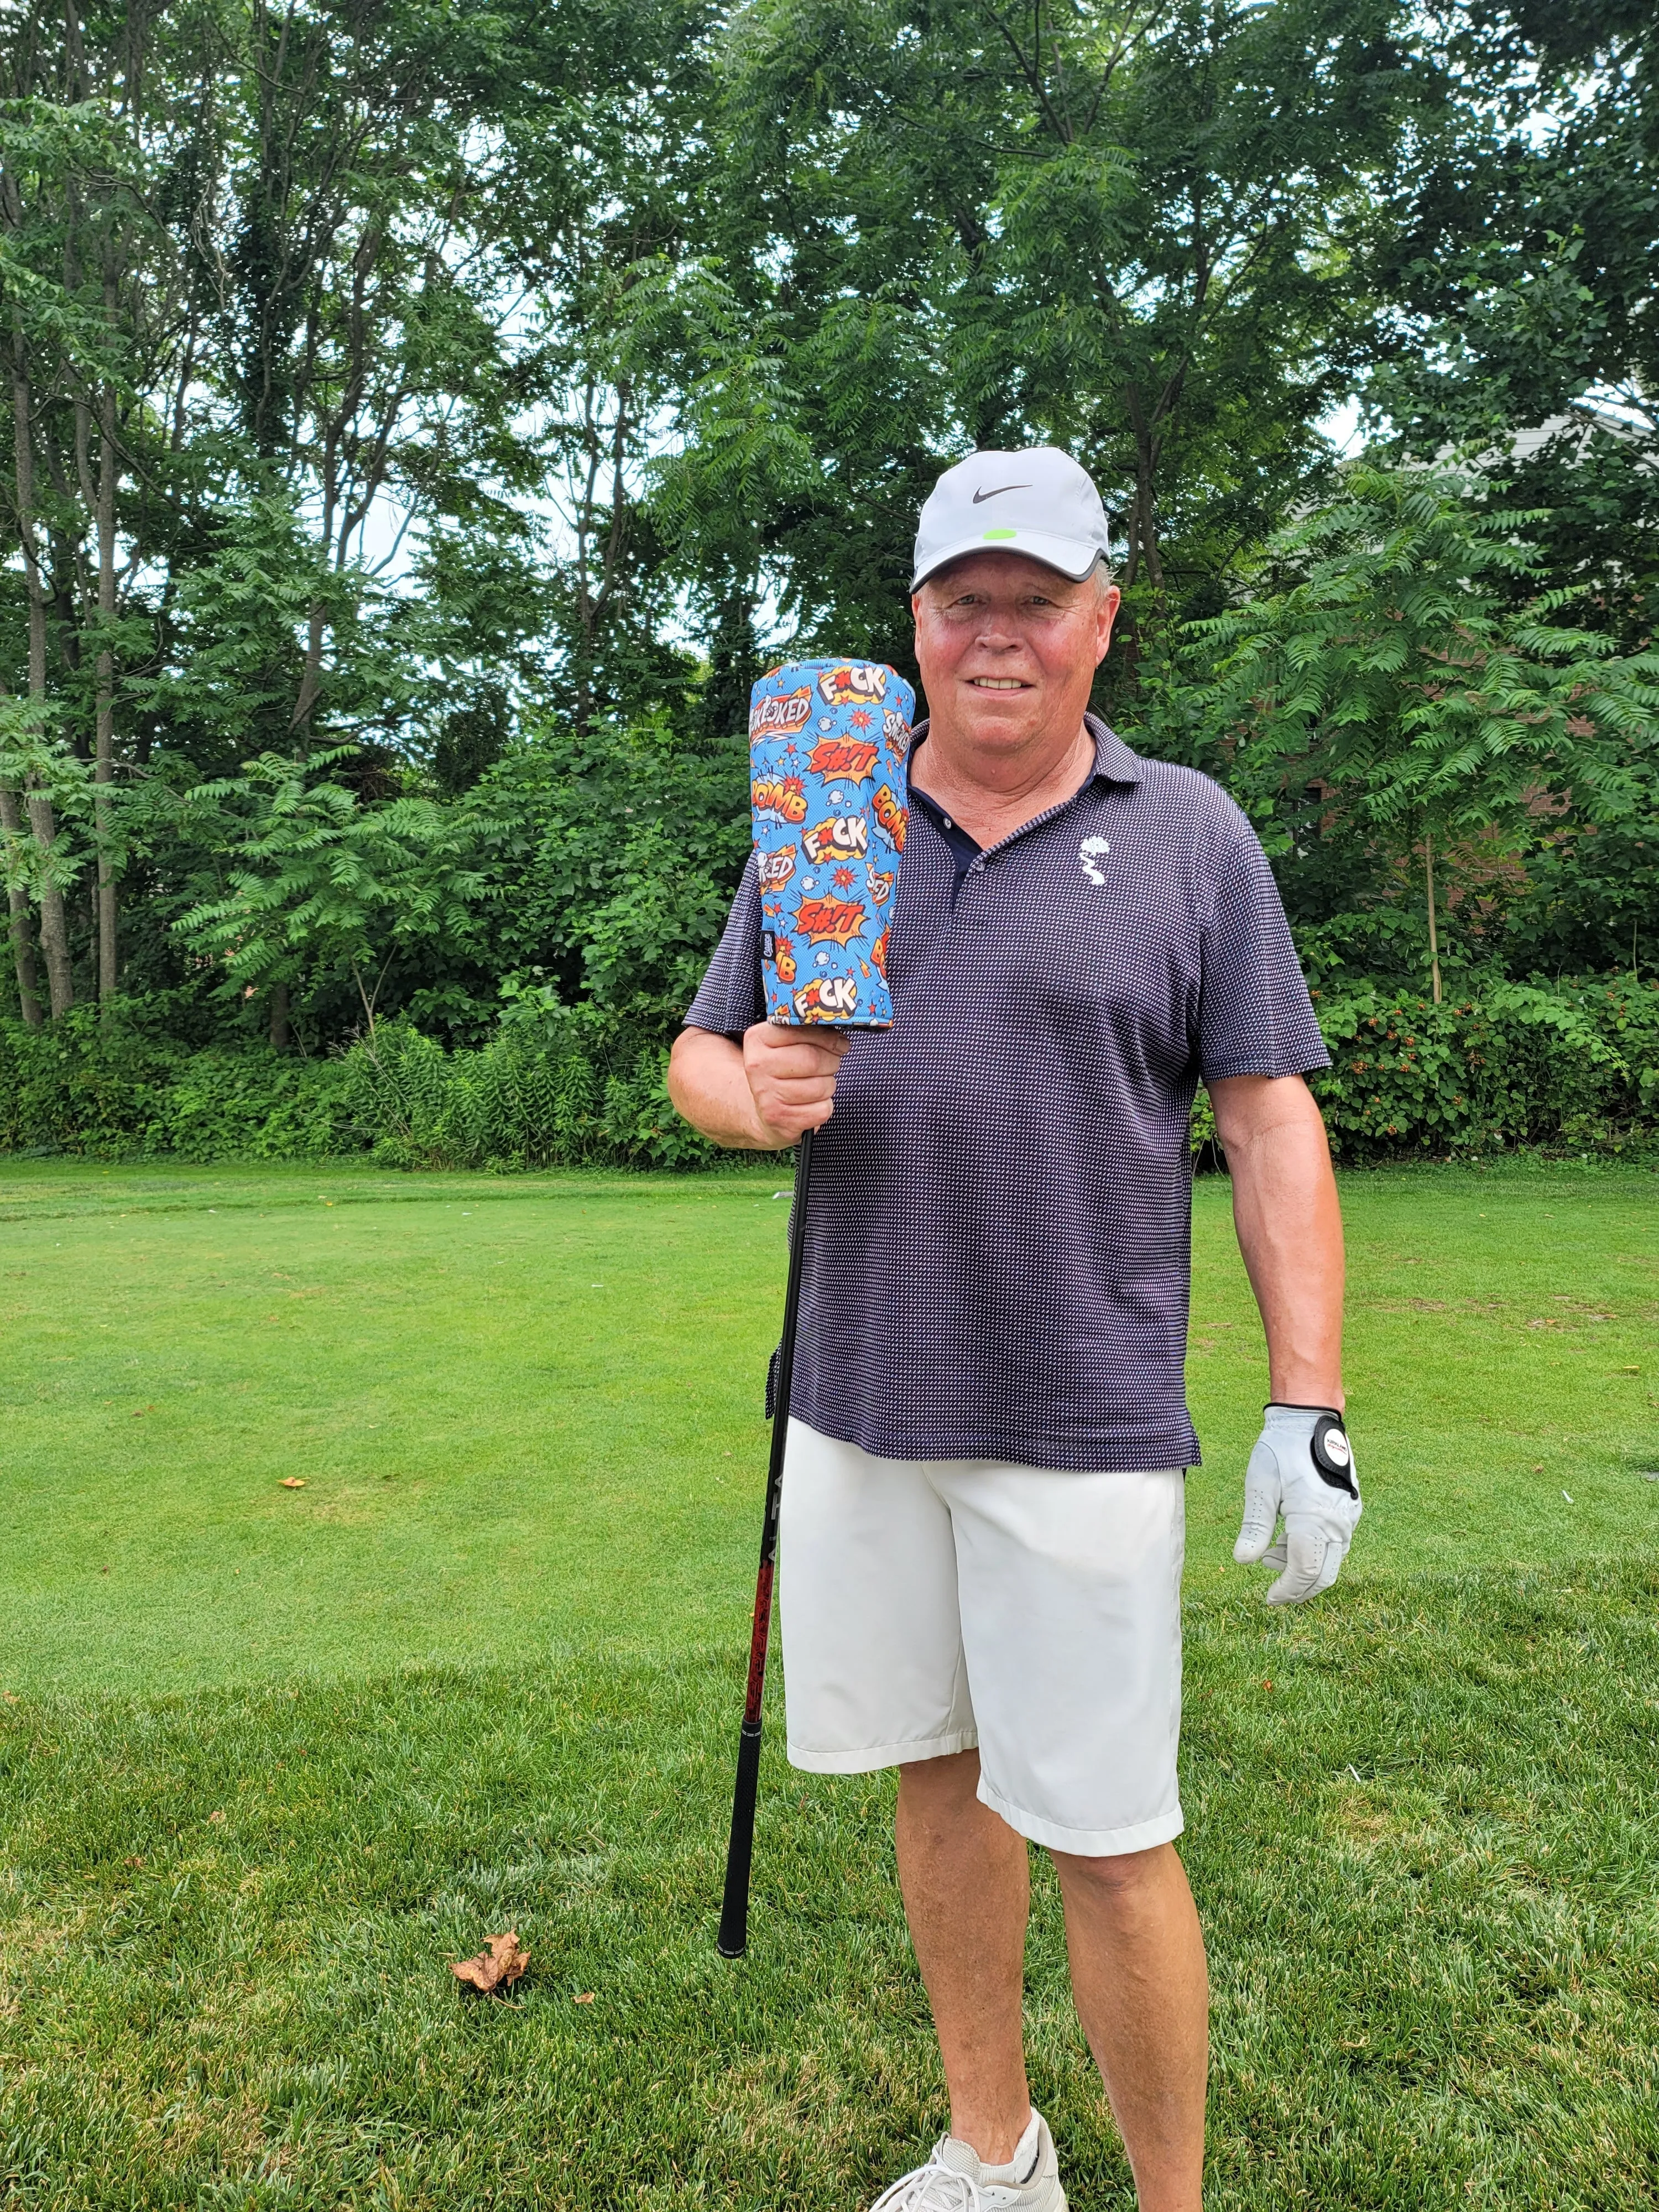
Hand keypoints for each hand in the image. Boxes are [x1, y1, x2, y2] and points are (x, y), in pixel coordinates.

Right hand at [742, 1019, 849, 1144]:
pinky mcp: (780, 1120)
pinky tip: (811, 1103)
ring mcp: (767, 1095)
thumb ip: (804, 1029)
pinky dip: (824, 1106)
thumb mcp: (783, 1043)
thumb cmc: (782, 1071)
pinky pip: (823, 1109)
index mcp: (757, 1039)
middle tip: (831, 1064)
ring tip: (817, 1084)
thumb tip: (837, 1022)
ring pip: (822, 1086)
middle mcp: (757, 1066)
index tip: (839, 1042)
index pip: (803, 1030)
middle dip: (832, 1062)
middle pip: (813, 1059)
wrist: (762, 1110)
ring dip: (829, 1085)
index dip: (829, 1037)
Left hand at [1233, 1404, 1360, 1605]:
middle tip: (1272, 1593)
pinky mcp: (1350, 1510)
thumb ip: (1255, 1525)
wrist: (1310, 1418)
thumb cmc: (1281, 1448)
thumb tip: (1243, 1561)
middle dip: (1297, 1588)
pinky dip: (1313, 1551)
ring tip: (1270, 1555)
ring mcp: (1348, 1516)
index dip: (1286, 1590)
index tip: (1268, 1599)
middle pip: (1323, 1574)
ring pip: (1330, 1560)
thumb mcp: (1260, 1485)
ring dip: (1302, 1567)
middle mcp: (1339, 1522)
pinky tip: (1287, 1540)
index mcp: (1315, 1518)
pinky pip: (1335, 1543)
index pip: (1304, 1571)